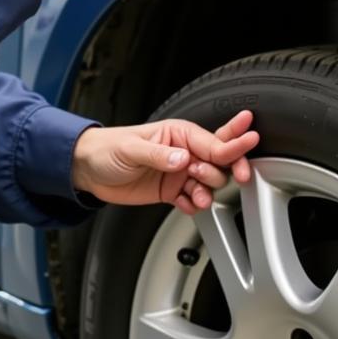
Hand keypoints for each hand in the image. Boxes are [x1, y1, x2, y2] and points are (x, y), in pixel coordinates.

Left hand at [71, 110, 258, 214]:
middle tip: (213, 179)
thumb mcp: (131, 149)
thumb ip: (158, 155)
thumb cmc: (106, 149)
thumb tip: (183, 159)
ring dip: (208, 192)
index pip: (212, 141)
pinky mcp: (171, 190)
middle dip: (222, 171)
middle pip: (219, 161)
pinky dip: (194, 205)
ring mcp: (178, 172)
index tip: (250, 144)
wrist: (87, 170)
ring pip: (209, 184)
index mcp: (176, 133)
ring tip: (196, 196)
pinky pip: (194, 200)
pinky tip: (187, 205)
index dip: (231, 146)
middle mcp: (182, 151)